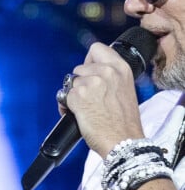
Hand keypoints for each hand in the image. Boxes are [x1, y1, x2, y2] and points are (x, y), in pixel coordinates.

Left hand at [65, 42, 144, 157]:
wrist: (123, 141)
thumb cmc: (123, 122)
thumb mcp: (125, 90)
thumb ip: (110, 77)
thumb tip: (90, 73)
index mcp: (121, 68)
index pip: (97, 48)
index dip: (89, 60)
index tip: (89, 71)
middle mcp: (106, 72)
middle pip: (79, 67)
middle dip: (80, 82)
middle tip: (88, 97)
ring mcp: (91, 83)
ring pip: (71, 83)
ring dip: (73, 95)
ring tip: (86, 108)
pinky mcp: (78, 96)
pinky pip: (64, 97)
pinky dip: (67, 107)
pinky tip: (79, 115)